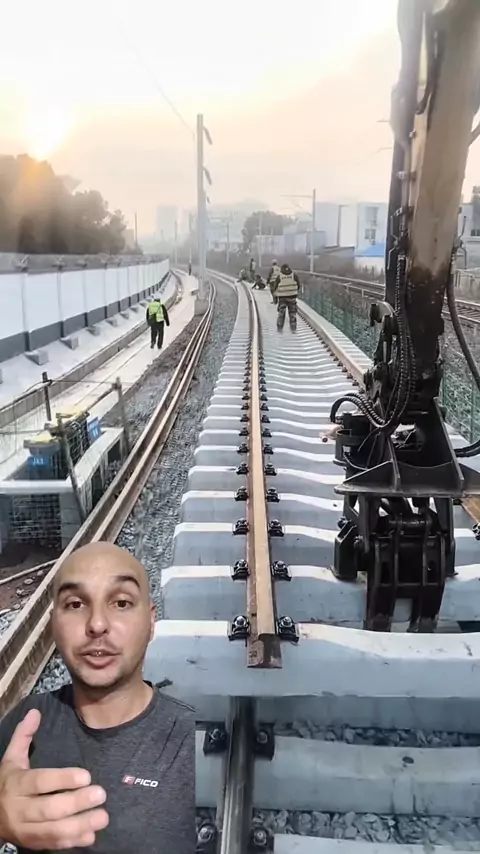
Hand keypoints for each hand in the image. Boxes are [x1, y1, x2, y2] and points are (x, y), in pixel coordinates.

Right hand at [0, 709, 108, 849]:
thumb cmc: (7, 782)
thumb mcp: (11, 758)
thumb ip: (23, 736)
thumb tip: (36, 711)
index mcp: (16, 784)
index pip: (40, 782)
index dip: (63, 779)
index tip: (86, 775)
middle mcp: (19, 809)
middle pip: (49, 808)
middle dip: (76, 803)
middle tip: (101, 794)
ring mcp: (25, 830)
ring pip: (53, 830)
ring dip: (79, 825)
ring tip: (103, 816)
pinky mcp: (32, 844)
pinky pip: (53, 844)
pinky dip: (72, 842)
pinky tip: (91, 836)